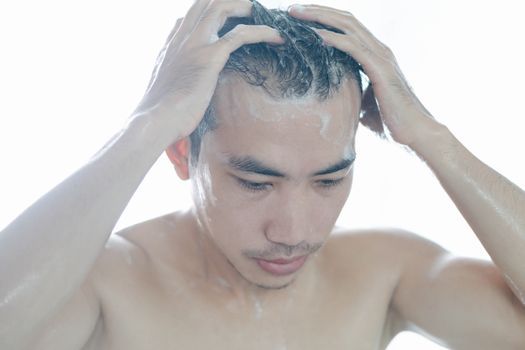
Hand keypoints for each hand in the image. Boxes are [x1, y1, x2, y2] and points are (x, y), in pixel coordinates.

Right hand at [133, 0, 282, 140]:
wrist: (155, 120)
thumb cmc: (161, 112)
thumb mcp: (166, 88)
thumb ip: (176, 74)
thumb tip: (183, 79)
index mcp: (172, 43)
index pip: (193, 13)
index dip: (213, 10)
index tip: (233, 17)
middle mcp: (182, 37)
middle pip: (207, 2)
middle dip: (232, 2)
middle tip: (253, 10)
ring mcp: (195, 43)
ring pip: (222, 7)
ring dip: (247, 7)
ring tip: (266, 16)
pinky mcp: (210, 56)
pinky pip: (241, 34)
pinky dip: (263, 32)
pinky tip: (278, 38)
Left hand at [288, 4, 442, 147]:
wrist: (416, 134)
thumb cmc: (392, 123)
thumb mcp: (365, 104)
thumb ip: (354, 95)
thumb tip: (340, 101)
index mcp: (375, 55)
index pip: (347, 27)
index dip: (324, 19)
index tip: (300, 19)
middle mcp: (379, 49)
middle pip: (345, 19)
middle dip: (317, 11)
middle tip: (291, 9)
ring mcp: (381, 56)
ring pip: (347, 26)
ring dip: (319, 18)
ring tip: (296, 14)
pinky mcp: (380, 69)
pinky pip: (353, 47)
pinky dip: (332, 38)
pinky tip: (314, 35)